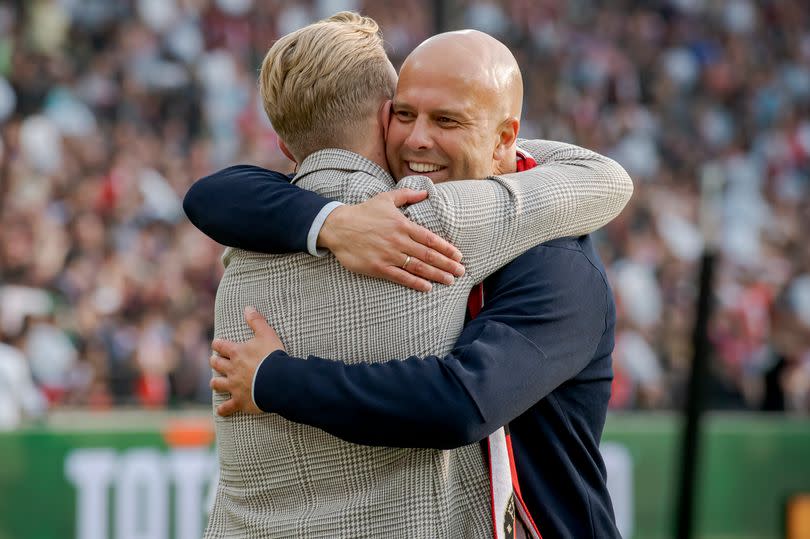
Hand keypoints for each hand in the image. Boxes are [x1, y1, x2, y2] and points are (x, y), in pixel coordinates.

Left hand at [209, 306, 284, 415]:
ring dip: (215, 383)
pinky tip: (220, 411)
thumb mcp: (267, 334)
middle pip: (217, 365)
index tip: (216, 344)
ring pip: (218, 384)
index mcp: (237, 353)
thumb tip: (248, 307)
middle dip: (214, 362)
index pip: (221, 346)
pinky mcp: (239, 401)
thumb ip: (256, 321)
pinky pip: (228, 407)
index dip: (218, 344)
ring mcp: (234, 386)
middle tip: (214, 361)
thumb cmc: (272, 356)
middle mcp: (231, 369)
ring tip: (214, 382)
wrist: (277, 380)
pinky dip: (224, 409)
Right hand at [317, 189, 464, 291]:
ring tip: (450, 280)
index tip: (458, 256)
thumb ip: (407, 195)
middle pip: (428, 255)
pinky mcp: (378, 267)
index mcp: (403, 225)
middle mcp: (399, 241)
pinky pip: (401, 277)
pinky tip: (427, 287)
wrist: (338, 226)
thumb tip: (425, 192)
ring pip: (418, 267)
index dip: (446, 248)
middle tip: (461, 272)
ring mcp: (389, 255)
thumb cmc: (363, 212)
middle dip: (447, 264)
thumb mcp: (386, 198)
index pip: (430, 239)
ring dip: (436, 274)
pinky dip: (415, 283)